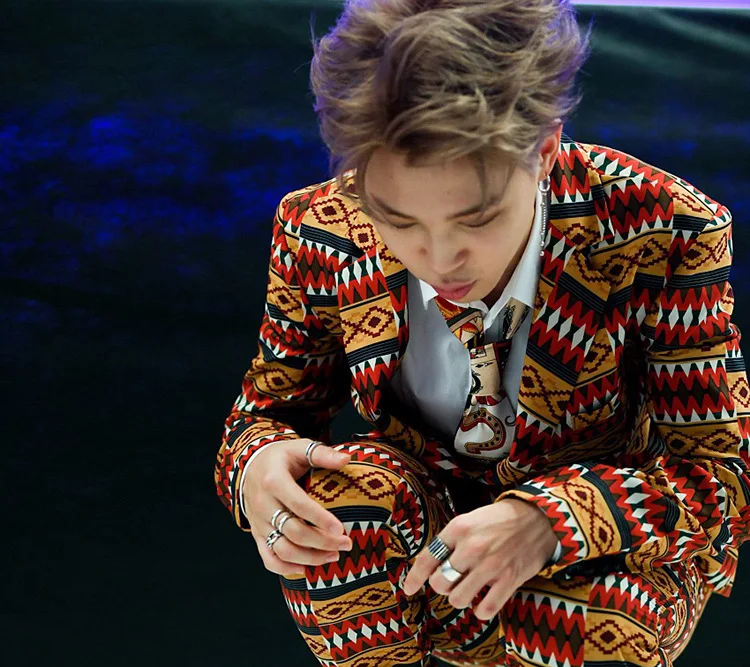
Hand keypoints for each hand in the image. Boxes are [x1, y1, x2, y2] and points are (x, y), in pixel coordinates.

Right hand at [242, 439, 353, 575]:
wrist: (250, 465)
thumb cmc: (281, 457)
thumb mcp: (299, 448)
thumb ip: (322, 454)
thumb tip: (346, 459)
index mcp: (274, 481)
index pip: (299, 505)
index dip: (320, 519)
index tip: (341, 529)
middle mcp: (263, 505)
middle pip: (293, 532)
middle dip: (322, 542)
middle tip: (346, 543)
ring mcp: (259, 523)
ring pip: (282, 550)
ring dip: (310, 558)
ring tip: (334, 556)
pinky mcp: (257, 534)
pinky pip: (268, 558)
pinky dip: (287, 568)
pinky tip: (308, 567)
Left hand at [402, 499, 557, 619]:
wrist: (537, 517)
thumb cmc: (499, 519)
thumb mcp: (469, 519)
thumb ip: (450, 540)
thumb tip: (430, 564)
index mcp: (458, 529)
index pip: (427, 559)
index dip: (414, 578)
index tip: (409, 589)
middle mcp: (471, 548)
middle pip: (440, 583)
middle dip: (442, 585)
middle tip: (451, 580)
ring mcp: (490, 566)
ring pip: (458, 599)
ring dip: (460, 597)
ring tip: (468, 589)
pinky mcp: (509, 580)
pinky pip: (485, 609)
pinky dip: (480, 611)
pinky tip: (482, 602)